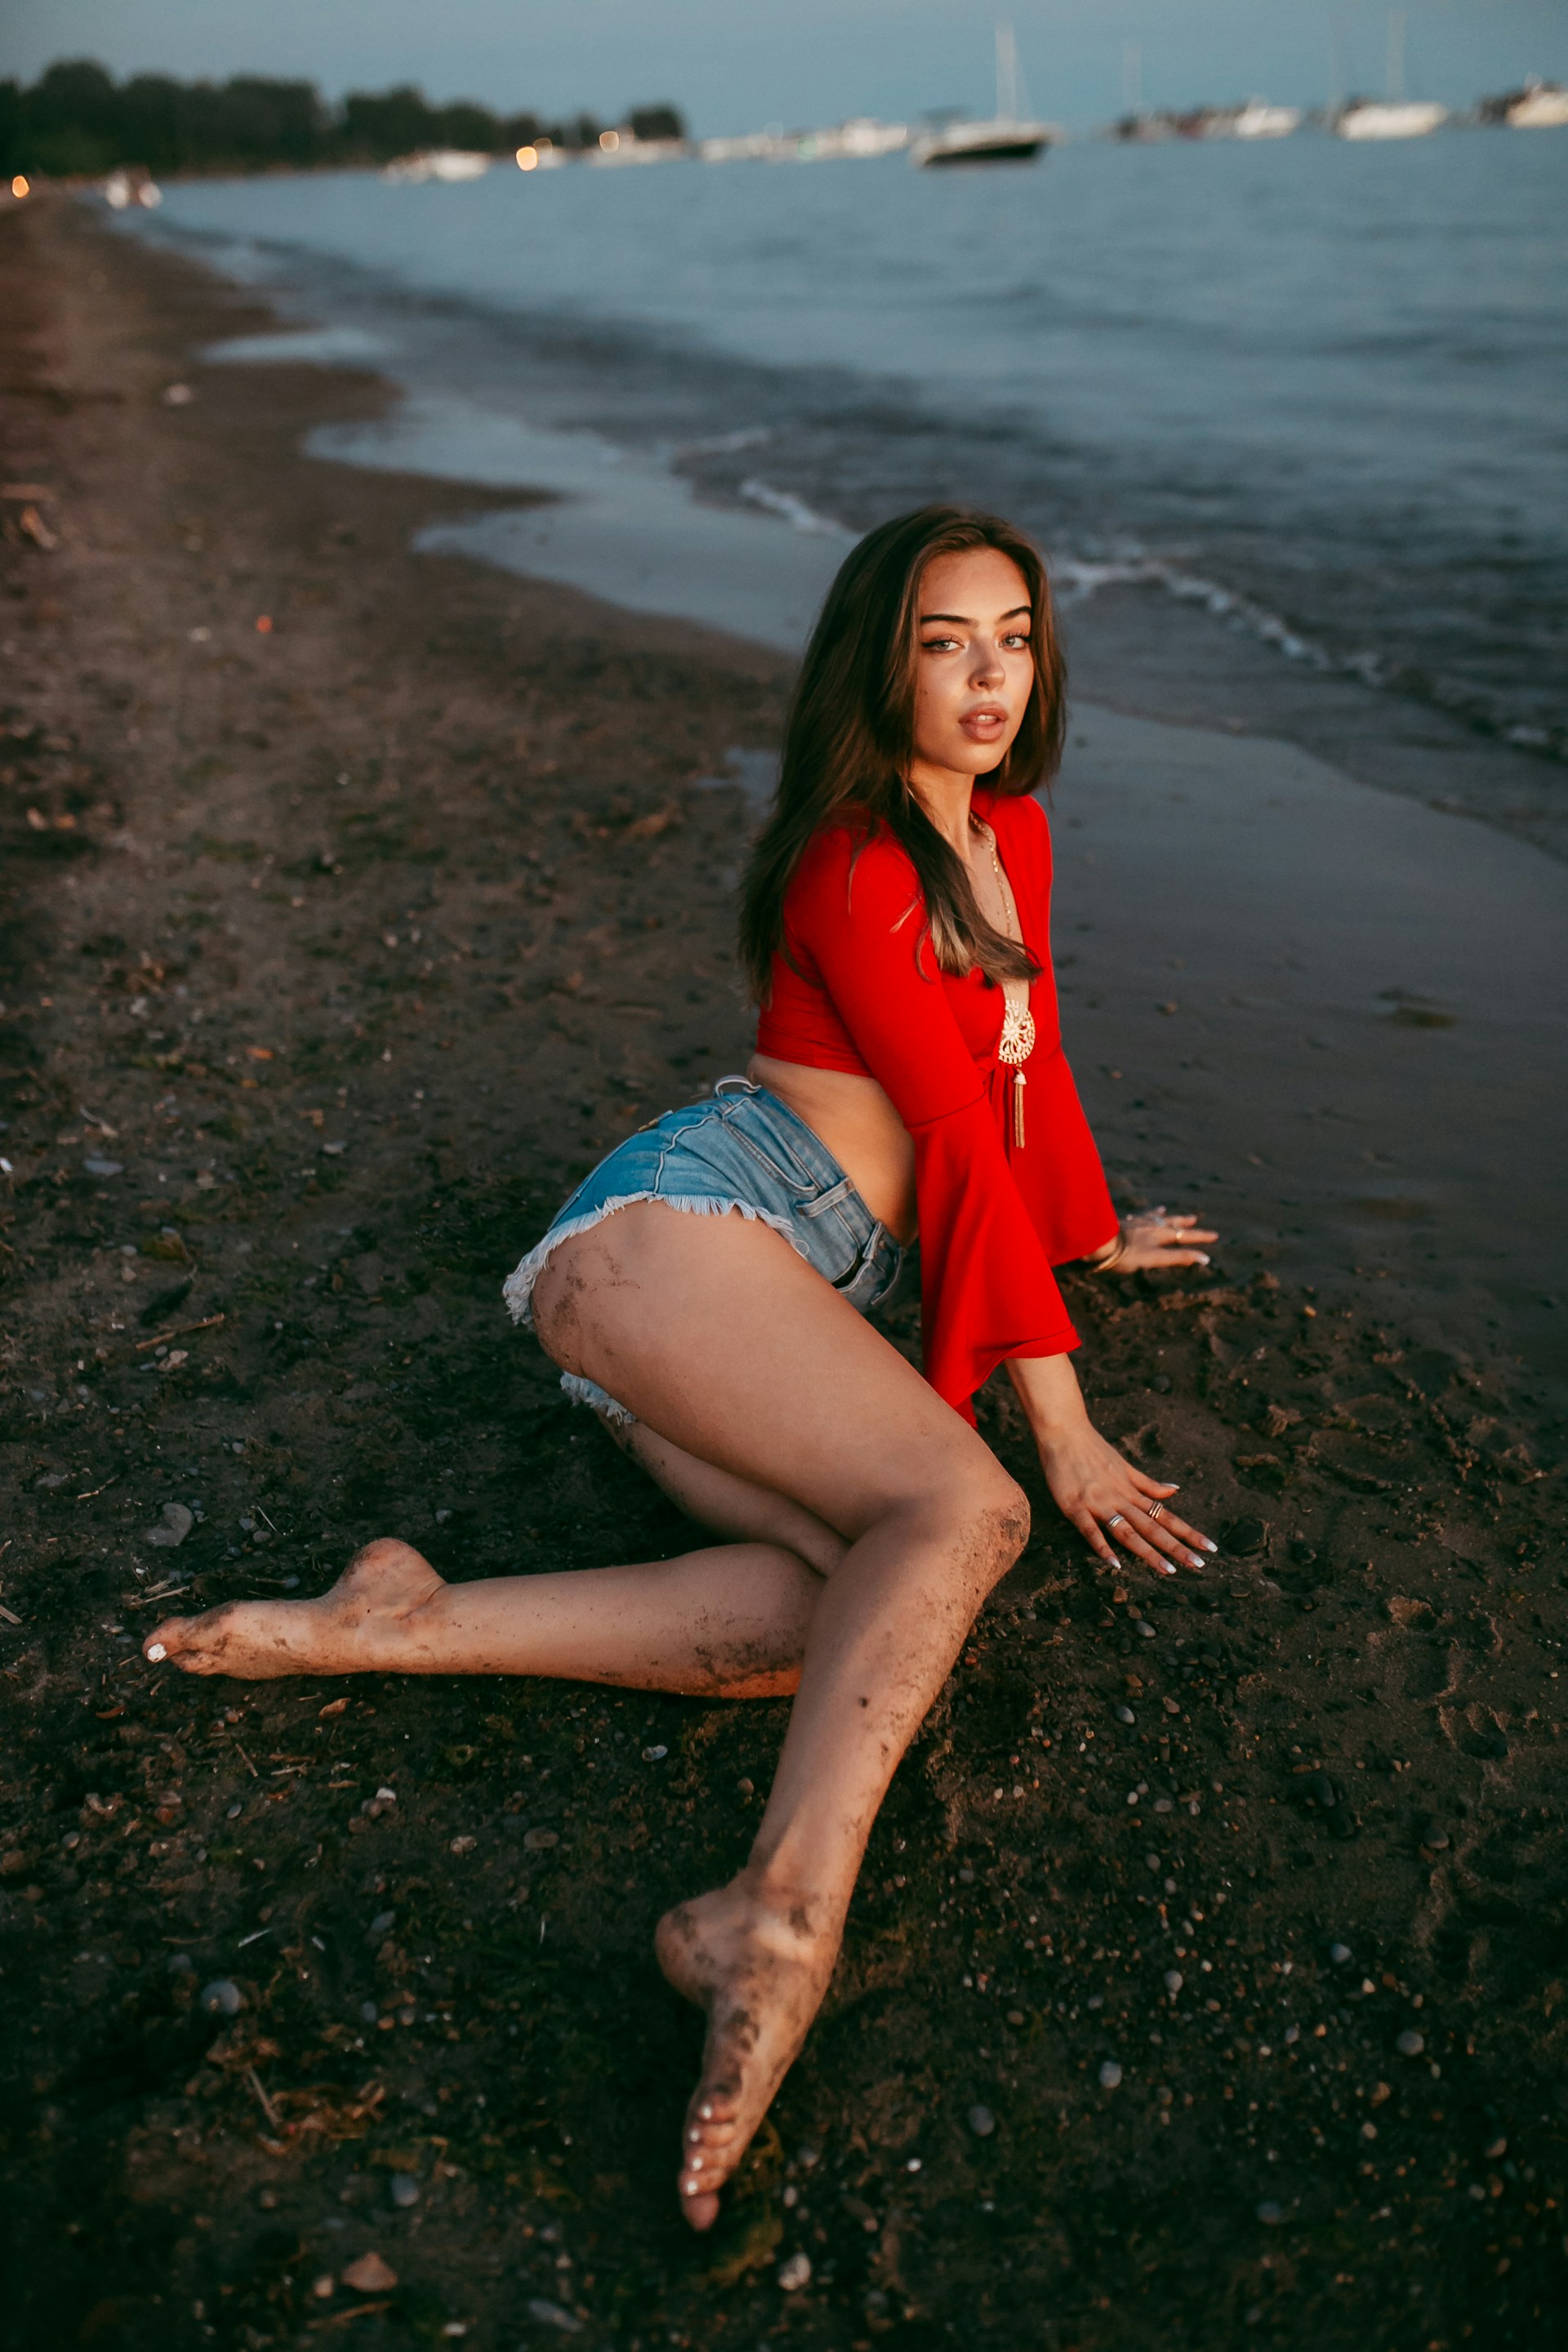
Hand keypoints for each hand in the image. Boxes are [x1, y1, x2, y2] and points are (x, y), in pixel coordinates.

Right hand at [1034, 1419, 1217, 1576]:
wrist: (1064, 1431)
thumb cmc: (1093, 1448)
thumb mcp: (1125, 1466)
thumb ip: (1148, 1483)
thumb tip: (1176, 1490)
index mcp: (1132, 1491)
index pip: (1165, 1515)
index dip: (1188, 1532)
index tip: (1209, 1547)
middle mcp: (1120, 1498)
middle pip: (1152, 1528)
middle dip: (1177, 1547)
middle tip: (1199, 1566)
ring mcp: (1099, 1503)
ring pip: (1128, 1531)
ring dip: (1148, 1552)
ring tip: (1168, 1570)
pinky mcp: (1076, 1506)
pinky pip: (1091, 1530)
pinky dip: (1102, 1547)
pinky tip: (1114, 1564)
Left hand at [1113, 1205, 1217, 1273]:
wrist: (1099, 1244)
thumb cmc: (1127, 1255)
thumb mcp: (1156, 1259)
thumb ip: (1178, 1257)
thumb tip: (1204, 1259)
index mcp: (1159, 1234)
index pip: (1184, 1236)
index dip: (1200, 1237)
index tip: (1215, 1235)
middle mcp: (1149, 1225)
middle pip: (1169, 1222)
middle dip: (1183, 1222)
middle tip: (1194, 1218)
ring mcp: (1134, 1224)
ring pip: (1151, 1217)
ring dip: (1160, 1215)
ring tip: (1163, 1209)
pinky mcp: (1120, 1225)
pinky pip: (1133, 1218)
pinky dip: (1138, 1217)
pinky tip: (1134, 1216)